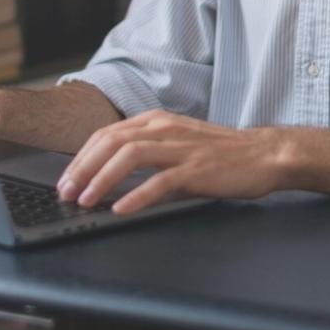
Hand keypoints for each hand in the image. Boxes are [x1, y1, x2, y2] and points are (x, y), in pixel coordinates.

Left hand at [57, 110, 289, 214]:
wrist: (263, 154)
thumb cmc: (221, 153)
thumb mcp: (178, 143)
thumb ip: (147, 151)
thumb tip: (110, 174)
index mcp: (157, 120)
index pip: (107, 134)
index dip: (82, 156)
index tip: (67, 179)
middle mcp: (165, 128)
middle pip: (111, 142)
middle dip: (82, 168)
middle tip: (66, 192)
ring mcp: (181, 148)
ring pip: (130, 156)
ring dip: (101, 179)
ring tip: (86, 200)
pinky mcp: (197, 169)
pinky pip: (160, 181)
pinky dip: (136, 196)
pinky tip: (121, 209)